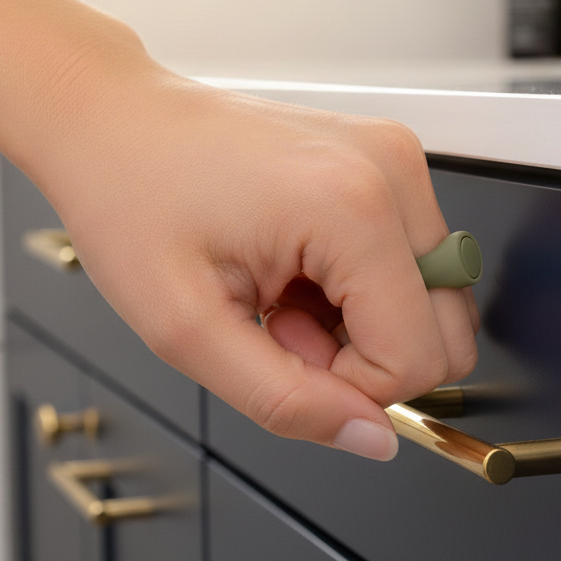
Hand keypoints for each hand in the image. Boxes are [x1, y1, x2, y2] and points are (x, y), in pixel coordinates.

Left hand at [23, 62, 478, 460]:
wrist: (114, 121)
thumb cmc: (133, 199)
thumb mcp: (186, 329)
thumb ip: (286, 401)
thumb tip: (373, 439)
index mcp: (352, 207)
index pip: (417, 357)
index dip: (349, 386)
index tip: (280, 348)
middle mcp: (392, 172)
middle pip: (446, 331)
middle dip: (365, 356)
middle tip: (284, 325)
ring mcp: (397, 159)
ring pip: (435, 303)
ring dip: (363, 323)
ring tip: (284, 293)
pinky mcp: (390, 161)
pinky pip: (415, 264)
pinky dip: (362, 288)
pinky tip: (298, 269)